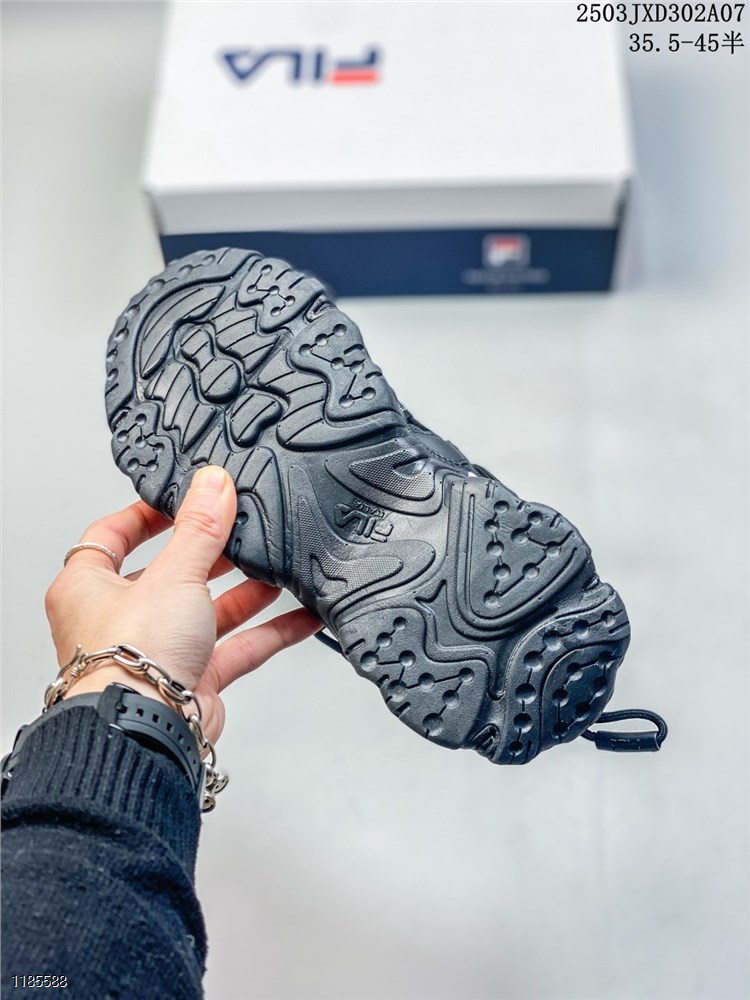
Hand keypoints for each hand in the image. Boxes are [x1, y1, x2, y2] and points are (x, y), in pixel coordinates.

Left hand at [45, 466, 321, 742]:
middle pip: (170, 573)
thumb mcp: (172, 574)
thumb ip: (200, 529)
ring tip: (280, 566)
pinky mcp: (192, 680)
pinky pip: (237, 647)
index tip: (183, 500)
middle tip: (244, 529)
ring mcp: (158, 651)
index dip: (148, 516)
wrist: (144, 732)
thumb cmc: (127, 661)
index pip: (113, 537)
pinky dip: (270, 631)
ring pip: (208, 610)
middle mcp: (120, 619)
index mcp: (89, 587)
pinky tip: (301, 615)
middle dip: (213, 554)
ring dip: (247, 592)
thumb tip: (213, 484)